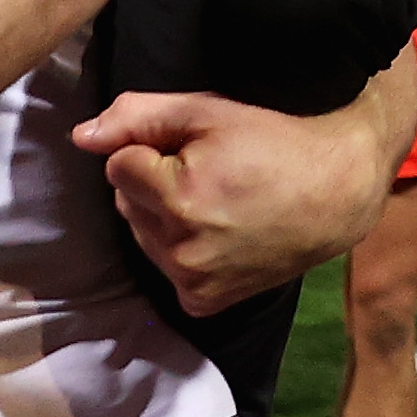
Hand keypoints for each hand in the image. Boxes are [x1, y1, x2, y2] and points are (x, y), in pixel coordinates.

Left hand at [72, 53, 415, 316]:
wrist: (336, 193)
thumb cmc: (275, 142)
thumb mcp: (209, 112)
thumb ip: (139, 116)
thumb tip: (81, 136)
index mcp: (178, 197)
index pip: (118, 167)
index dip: (153, 150)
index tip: (196, 149)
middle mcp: (180, 248)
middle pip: (126, 205)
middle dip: (154, 185)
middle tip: (208, 172)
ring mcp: (192, 282)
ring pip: (143, 238)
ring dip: (164, 217)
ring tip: (216, 202)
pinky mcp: (204, 303)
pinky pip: (167, 270)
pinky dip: (182, 251)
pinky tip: (219, 234)